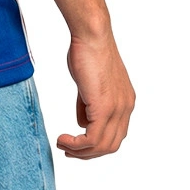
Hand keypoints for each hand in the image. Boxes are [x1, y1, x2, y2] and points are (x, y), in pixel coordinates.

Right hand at [56, 33, 134, 159]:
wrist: (92, 36)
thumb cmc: (87, 52)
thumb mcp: (89, 83)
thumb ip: (87, 104)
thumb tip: (82, 123)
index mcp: (125, 102)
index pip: (115, 134)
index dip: (96, 144)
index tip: (77, 144)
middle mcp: (126, 108)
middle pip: (111, 145)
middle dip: (88, 153)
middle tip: (68, 150)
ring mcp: (117, 109)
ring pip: (103, 146)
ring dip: (81, 151)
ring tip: (63, 145)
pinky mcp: (104, 108)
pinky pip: (93, 138)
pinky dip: (77, 145)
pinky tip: (64, 140)